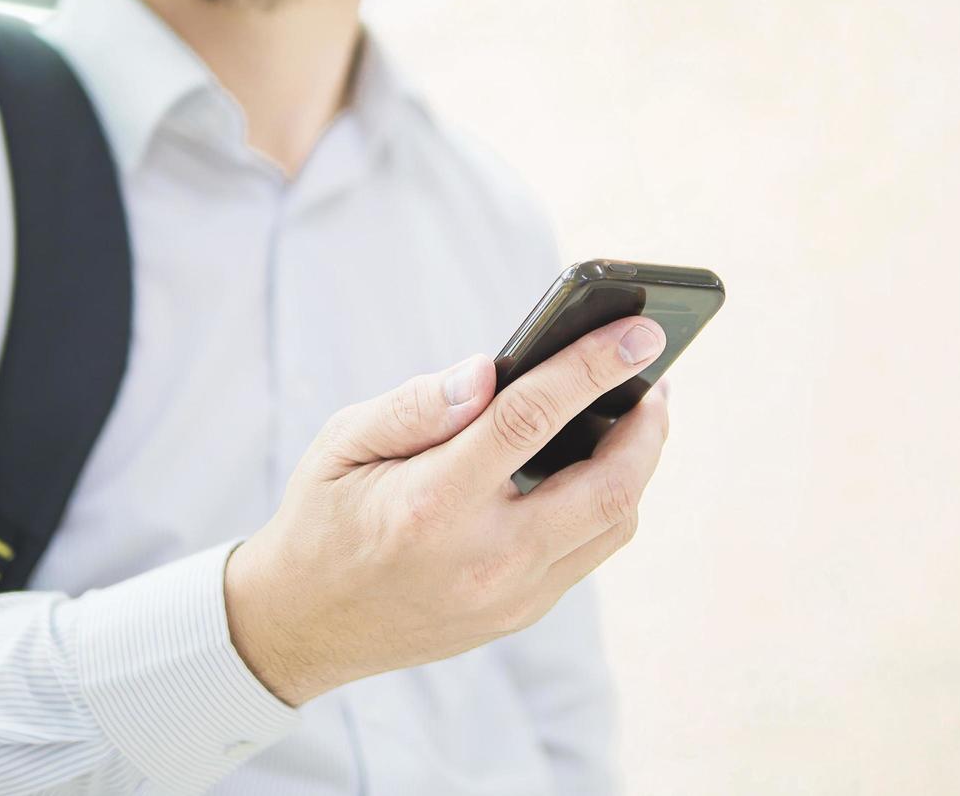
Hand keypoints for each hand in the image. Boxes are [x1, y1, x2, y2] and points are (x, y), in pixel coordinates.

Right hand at [223, 316, 669, 706]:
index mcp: (432, 503)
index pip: (530, 419)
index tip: (640, 333)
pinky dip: (610, 501)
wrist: (302, 626)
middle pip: (606, 486)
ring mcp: (509, 596)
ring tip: (639, 415)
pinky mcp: (520, 614)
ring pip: (613, 524)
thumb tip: (488, 370)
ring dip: (640, 464)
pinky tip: (600, 464)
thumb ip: (416, 404)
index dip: (592, 366)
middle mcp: (483, 557)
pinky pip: (590, 552)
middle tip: (656, 375)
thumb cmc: (323, 517)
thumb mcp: (341, 443)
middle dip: (648, 424)